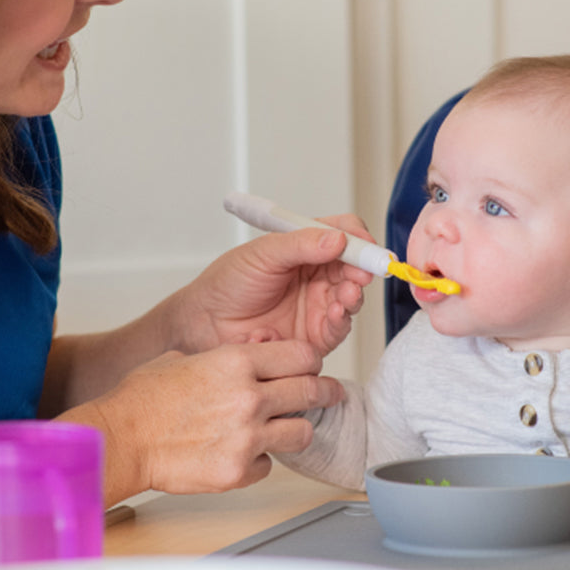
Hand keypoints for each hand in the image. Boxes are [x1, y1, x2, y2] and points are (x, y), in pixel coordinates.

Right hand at [93, 340, 342, 494]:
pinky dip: (260, 461)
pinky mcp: (238, 471)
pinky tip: (240, 453)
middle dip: (326, 392)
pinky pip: (268, 465)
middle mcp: (249, 397)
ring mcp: (247, 437)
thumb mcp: (185, 358)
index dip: (310, 361)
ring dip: (296, 430)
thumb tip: (244, 362)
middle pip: (312, 391)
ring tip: (284, 430)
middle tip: (332, 394)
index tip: (311, 367)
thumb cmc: (143, 399)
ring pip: (302, 433)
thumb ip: (223, 361)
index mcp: (236, 362)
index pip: (302, 356)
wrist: (122, 439)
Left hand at [175, 216, 373, 356]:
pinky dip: (342, 320)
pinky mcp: (315, 335)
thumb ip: (300, 245)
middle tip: (361, 273)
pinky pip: (338, 328)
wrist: (205, 322)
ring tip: (347, 293)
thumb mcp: (263, 254)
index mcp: (307, 247)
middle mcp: (318, 275)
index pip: (344, 234)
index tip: (365, 244)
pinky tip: (336, 312)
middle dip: (363, 269)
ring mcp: (318, 305)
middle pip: (355, 266)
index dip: (358, 238)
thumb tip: (337, 239)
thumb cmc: (228, 283)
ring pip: (351, 297)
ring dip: (354, 295)